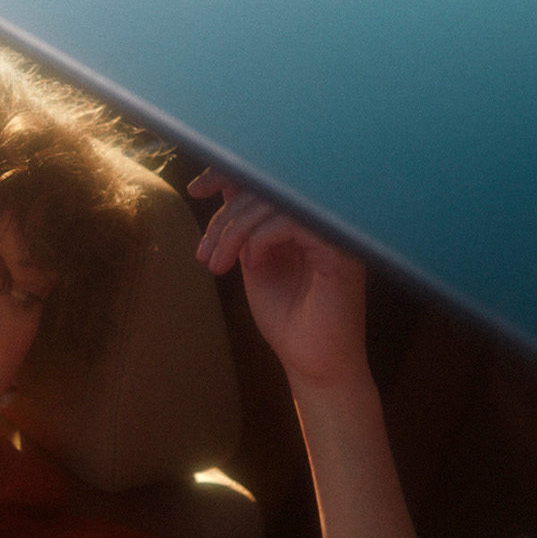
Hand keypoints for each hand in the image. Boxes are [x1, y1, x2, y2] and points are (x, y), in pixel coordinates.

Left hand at [188, 168, 367, 388]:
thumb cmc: (288, 318)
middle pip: (266, 188)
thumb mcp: (255, 261)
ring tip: (217, 264)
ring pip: (274, 202)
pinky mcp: (340, 251)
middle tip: (205, 254)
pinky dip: (260, 238)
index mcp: (308, 219)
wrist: (313, 364)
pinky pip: (291, 222)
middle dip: (224, 218)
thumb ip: (245, 225)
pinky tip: (252, 264)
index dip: (229, 173)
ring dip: (234, 231)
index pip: (270, 176)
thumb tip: (224, 184)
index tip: (196, 189)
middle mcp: (326, 220)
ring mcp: (336, 232)